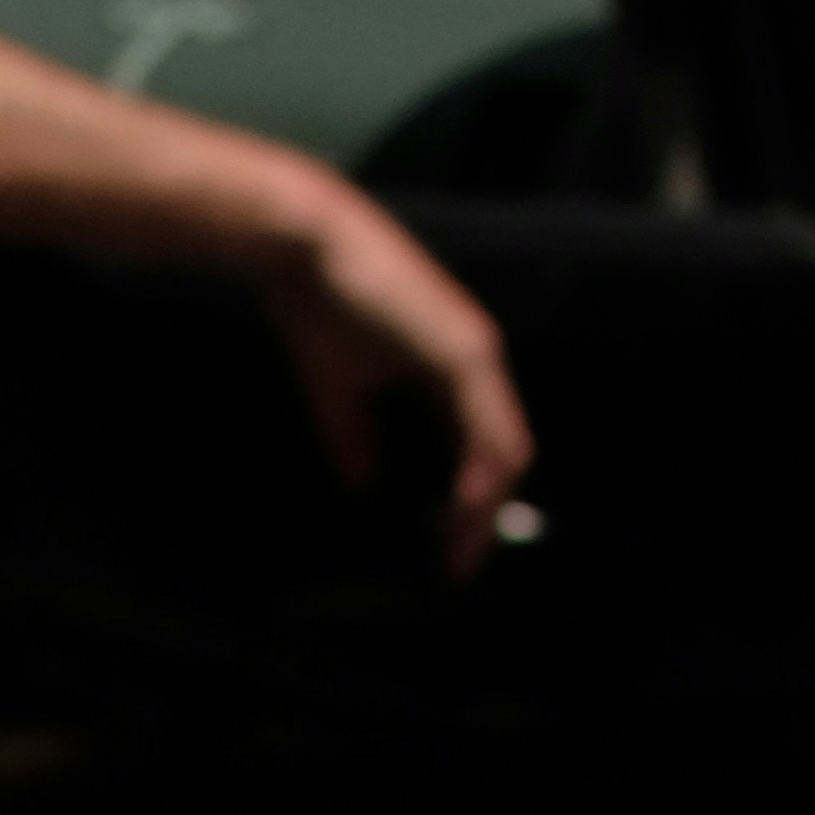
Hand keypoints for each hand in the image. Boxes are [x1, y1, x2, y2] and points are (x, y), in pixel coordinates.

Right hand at [258, 186, 533, 578]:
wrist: (308, 248)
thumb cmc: (322, 304)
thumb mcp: (339, 387)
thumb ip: (355, 435)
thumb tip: (362, 481)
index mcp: (452, 367)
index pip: (484, 445)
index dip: (474, 501)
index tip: (452, 552)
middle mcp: (474, 357)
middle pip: (504, 451)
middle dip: (485, 517)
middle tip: (460, 566)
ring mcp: (474, 350)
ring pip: (506, 444)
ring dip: (487, 505)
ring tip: (463, 552)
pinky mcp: (462, 346)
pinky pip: (488, 423)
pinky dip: (482, 473)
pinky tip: (465, 507)